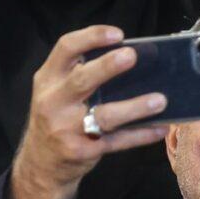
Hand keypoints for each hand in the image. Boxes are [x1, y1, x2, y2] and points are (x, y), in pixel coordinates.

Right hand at [8, 26, 168, 198]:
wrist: (39, 164)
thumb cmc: (56, 118)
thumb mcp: (55, 91)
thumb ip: (79, 73)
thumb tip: (128, 56)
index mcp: (48, 79)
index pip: (65, 49)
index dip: (91, 37)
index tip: (117, 34)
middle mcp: (53, 102)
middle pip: (81, 80)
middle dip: (108, 67)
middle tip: (132, 56)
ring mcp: (66, 129)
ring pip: (104, 116)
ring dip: (135, 108)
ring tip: (160, 100)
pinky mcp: (82, 151)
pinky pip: (117, 142)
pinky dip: (141, 135)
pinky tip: (160, 127)